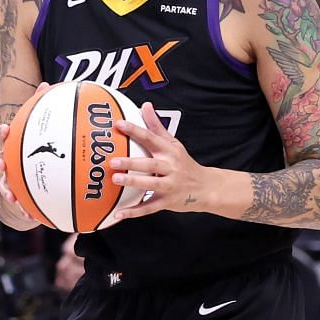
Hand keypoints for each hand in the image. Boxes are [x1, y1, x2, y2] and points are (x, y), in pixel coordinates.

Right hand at [0, 88, 44, 230]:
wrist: (36, 174)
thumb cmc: (39, 147)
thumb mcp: (42, 127)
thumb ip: (42, 107)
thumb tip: (46, 83)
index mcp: (13, 146)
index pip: (4, 137)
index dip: (3, 134)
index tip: (6, 131)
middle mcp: (7, 162)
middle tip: (2, 164)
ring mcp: (10, 180)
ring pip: (4, 185)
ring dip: (7, 190)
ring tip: (12, 196)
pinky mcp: (19, 197)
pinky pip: (20, 205)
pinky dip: (24, 211)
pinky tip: (31, 217)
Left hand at [108, 104, 213, 223]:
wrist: (206, 188)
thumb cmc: (184, 164)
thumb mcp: (173, 144)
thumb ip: (157, 126)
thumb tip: (145, 105)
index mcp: (169, 151)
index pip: (151, 138)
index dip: (135, 130)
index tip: (119, 124)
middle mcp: (170, 167)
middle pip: (150, 164)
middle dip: (132, 162)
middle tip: (113, 161)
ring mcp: (169, 186)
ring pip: (151, 185)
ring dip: (134, 183)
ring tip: (116, 180)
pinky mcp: (167, 202)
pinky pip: (149, 208)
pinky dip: (134, 211)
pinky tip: (119, 213)